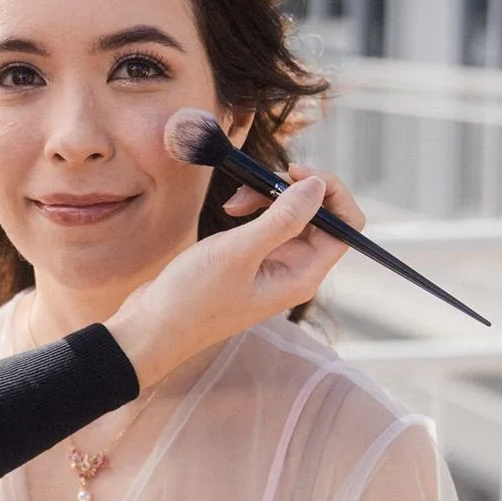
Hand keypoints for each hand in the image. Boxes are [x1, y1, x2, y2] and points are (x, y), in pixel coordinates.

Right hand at [106, 165, 362, 390]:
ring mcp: (274, 266)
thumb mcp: (239, 252)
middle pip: (321, 215)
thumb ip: (283, 218)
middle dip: (294, 189)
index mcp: (304, 275)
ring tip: (236, 199)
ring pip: (292, 215)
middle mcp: (296, 271)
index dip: (330, 191)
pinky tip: (231, 210)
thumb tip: (318, 187)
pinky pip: (269, 223)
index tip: (295, 172)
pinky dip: (255, 208)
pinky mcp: (253, 261)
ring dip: (270, 196)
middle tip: (258, 181)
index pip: (347, 225)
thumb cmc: (193, 298)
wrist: (153, 328)